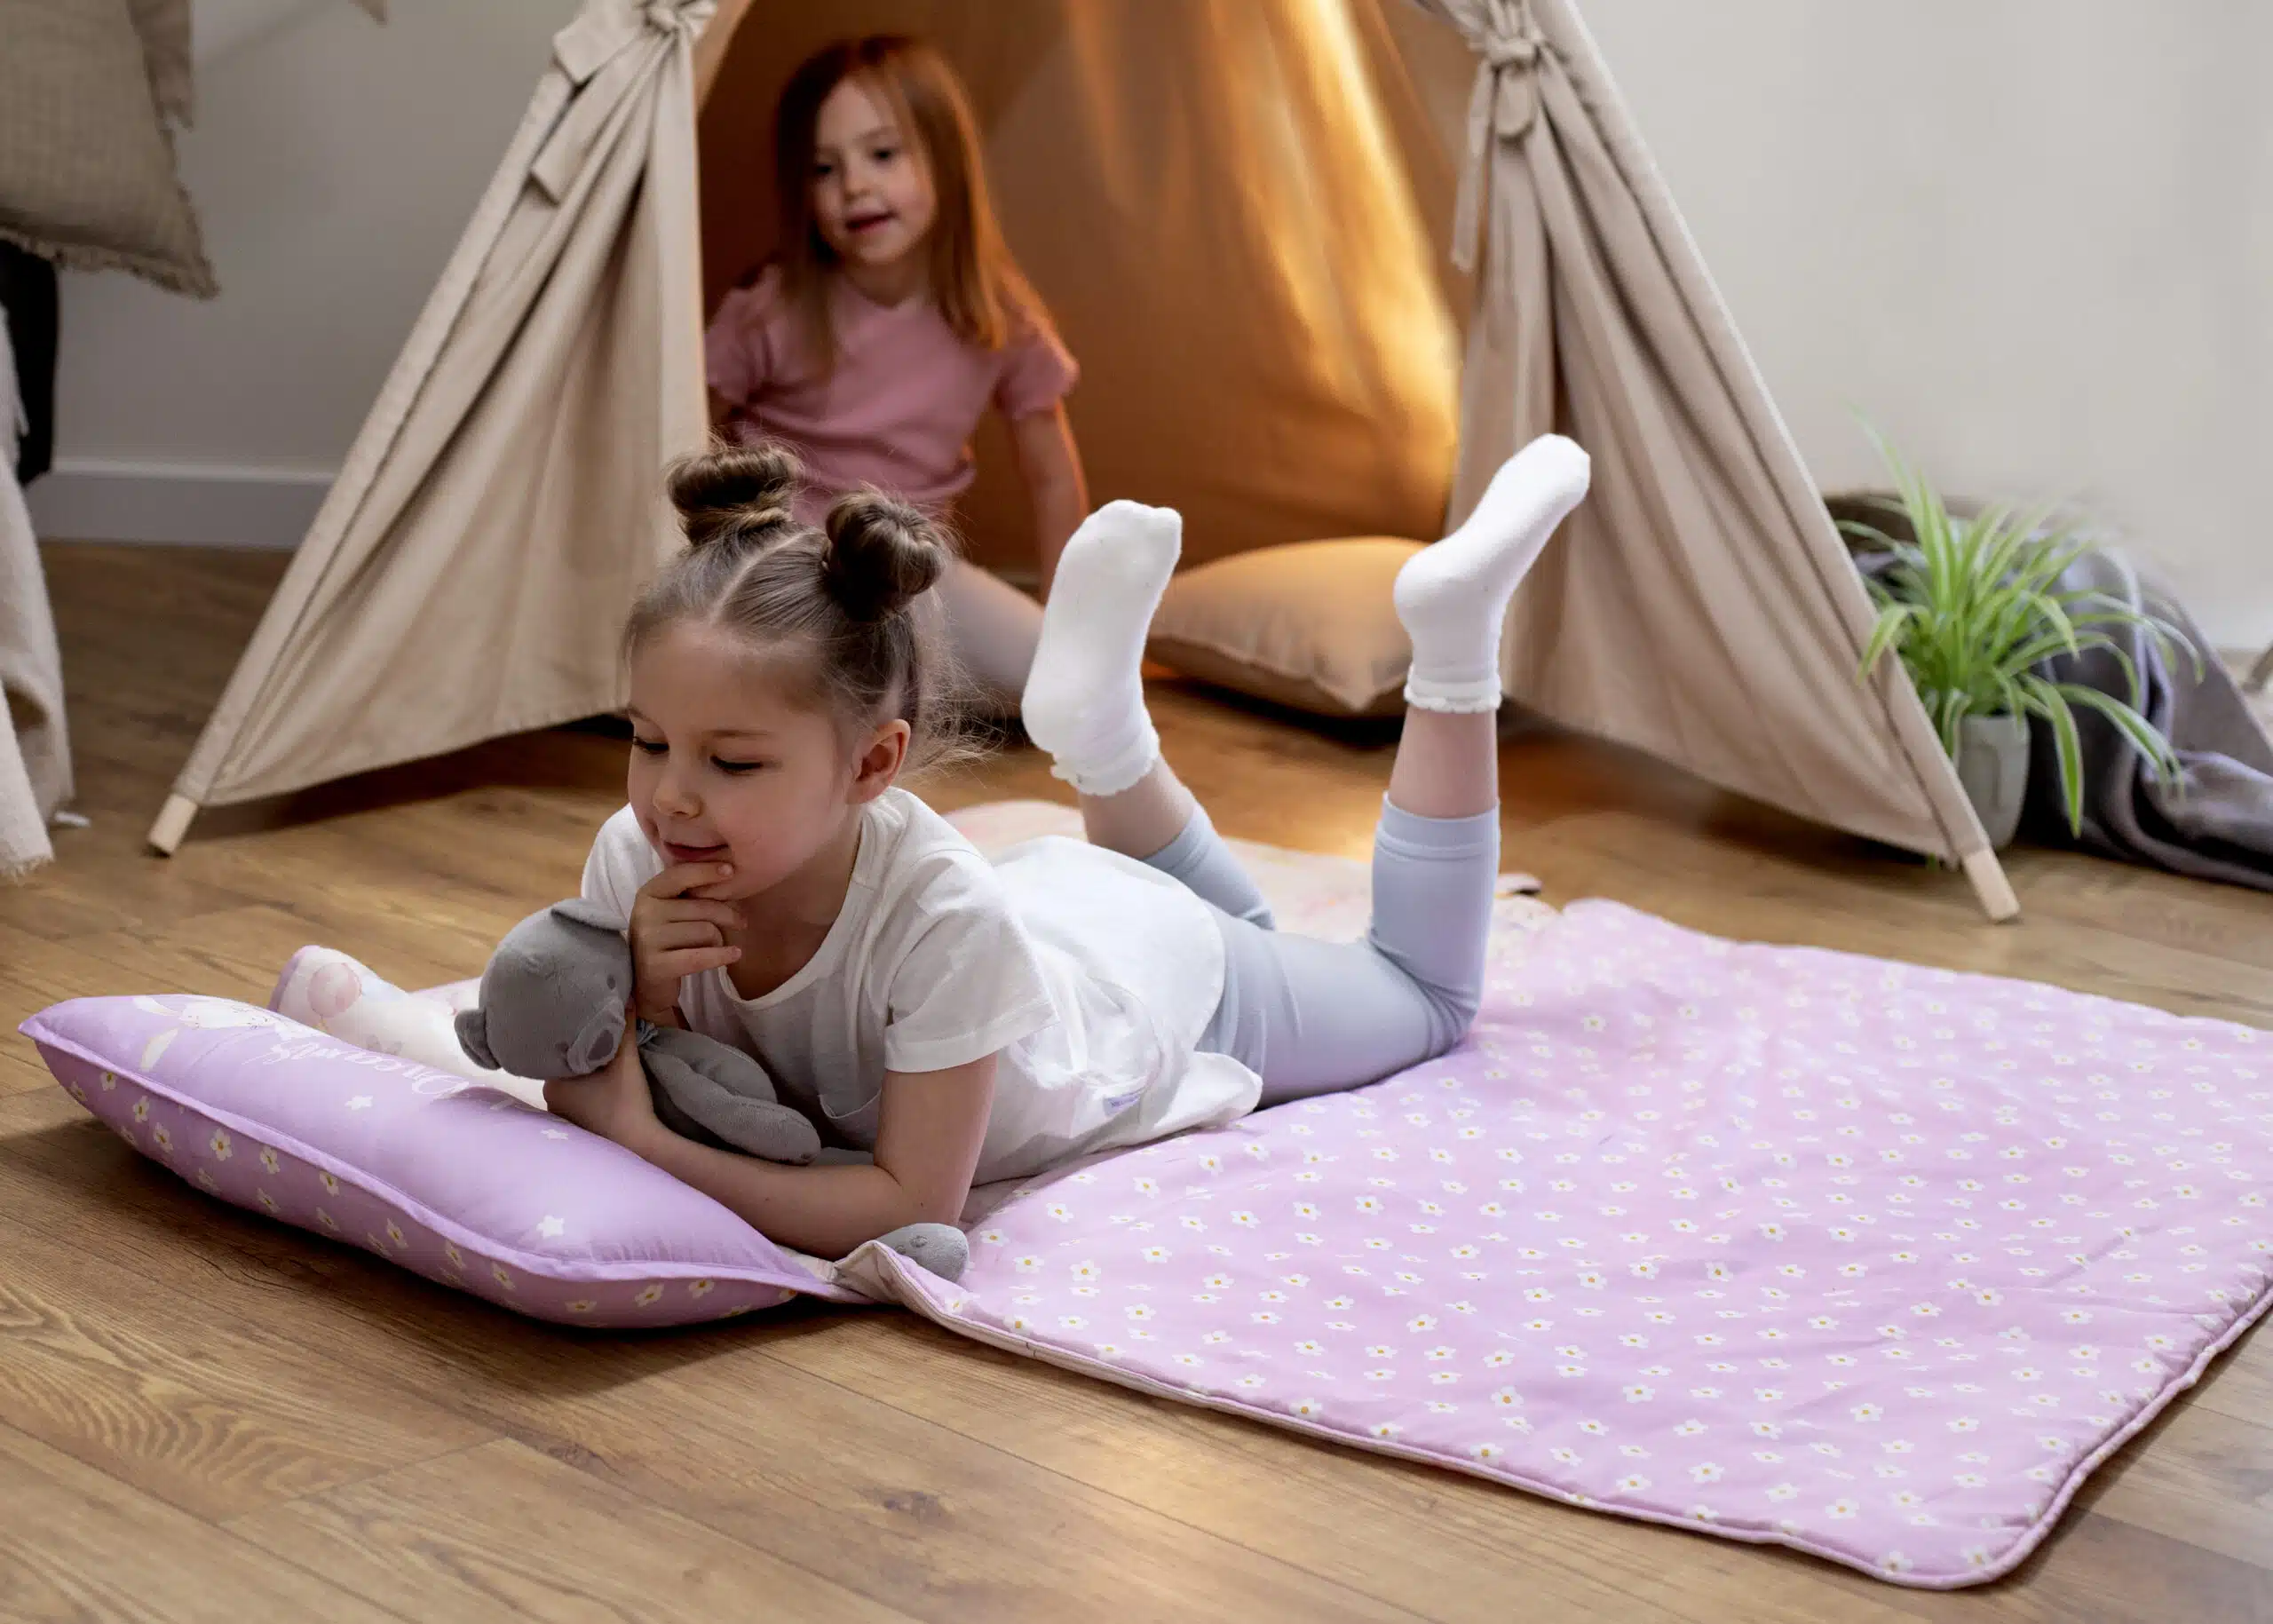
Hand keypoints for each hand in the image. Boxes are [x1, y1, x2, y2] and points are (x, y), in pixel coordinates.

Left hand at [544, 1015, 662, 1150]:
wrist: (640, 1145)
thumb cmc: (626, 1101)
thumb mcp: (626, 1060)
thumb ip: (625, 1028)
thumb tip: (628, 995)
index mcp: (552, 1083)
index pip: (557, 1054)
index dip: (574, 1040)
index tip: (589, 1028)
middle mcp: (549, 1101)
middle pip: (566, 1070)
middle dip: (582, 1058)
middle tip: (601, 1042)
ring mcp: (562, 1119)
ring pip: (573, 1088)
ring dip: (586, 1078)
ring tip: (605, 1064)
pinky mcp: (577, 1130)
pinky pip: (579, 1104)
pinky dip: (590, 1096)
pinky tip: (606, 1089)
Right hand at [630, 860, 743, 1024]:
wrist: (647, 981)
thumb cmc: (669, 939)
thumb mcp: (673, 911)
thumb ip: (692, 894)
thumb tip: (729, 876)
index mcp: (649, 893)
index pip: (680, 875)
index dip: (707, 871)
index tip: (731, 871)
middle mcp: (644, 912)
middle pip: (703, 908)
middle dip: (728, 916)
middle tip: (741, 922)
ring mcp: (648, 939)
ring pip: (706, 931)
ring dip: (719, 940)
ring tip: (716, 945)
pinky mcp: (655, 965)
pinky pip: (700, 957)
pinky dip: (721, 956)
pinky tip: (734, 954)